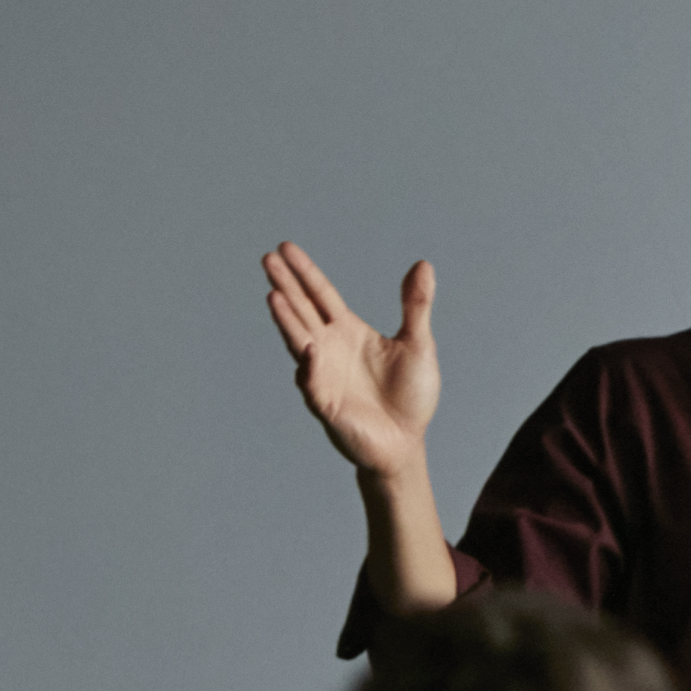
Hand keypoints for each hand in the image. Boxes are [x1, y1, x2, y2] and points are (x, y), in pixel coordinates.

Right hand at [262, 242, 443, 476]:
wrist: (406, 443)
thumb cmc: (410, 396)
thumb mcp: (419, 344)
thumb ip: (416, 306)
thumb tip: (423, 265)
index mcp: (348, 331)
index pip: (320, 295)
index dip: (304, 272)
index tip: (285, 247)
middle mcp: (328, 348)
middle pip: (302, 311)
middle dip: (285, 286)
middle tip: (268, 259)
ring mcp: (323, 375)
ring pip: (300, 342)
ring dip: (287, 321)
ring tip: (275, 295)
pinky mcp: (326, 403)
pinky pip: (314, 383)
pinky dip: (310, 366)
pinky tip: (308, 347)